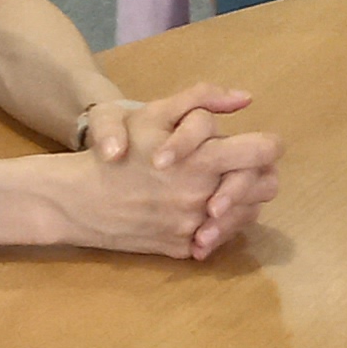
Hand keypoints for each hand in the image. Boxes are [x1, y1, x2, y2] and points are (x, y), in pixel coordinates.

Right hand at [85, 84, 283, 254]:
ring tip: (222, 186)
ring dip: (242, 200)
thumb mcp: (155, 113)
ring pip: (248, 215)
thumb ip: (203, 99)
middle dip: (258, 174)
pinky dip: (218, 225)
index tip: (257, 144)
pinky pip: (221, 238)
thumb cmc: (119, 149)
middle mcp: (206, 197)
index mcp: (204, 160)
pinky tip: (201, 210)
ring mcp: (196, 227)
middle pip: (266, 187)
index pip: (264, 152)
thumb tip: (246, 99)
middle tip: (241, 166)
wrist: (79, 200)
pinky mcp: (184, 248)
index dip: (267, 145)